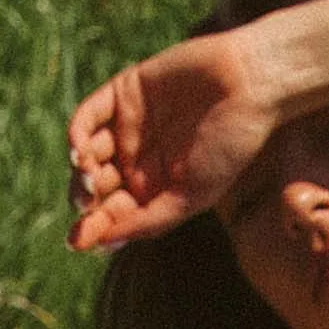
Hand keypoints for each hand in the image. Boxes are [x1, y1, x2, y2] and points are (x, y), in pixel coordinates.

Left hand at [65, 25, 287, 250]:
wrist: (250, 85)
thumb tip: (102, 243)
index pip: (114, 213)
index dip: (94, 228)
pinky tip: (82, 152)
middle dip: (85, 201)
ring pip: (86, 154)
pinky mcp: (124, 92)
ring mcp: (128, 125)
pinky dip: (78, 135)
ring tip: (91, 179)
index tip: (79, 241)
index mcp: (154, 188)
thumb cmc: (230, 147)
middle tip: (87, 206)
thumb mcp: (190, 197)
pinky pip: (88, 115)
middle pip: (95, 187)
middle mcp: (138, 158)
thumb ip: (148, 221)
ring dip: (80, 172)